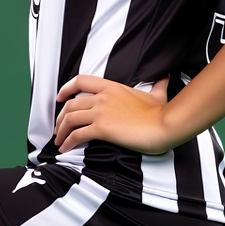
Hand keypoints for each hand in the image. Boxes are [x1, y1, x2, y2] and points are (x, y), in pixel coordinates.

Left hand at [54, 74, 171, 153]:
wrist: (164, 125)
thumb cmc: (161, 113)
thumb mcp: (158, 94)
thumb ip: (158, 84)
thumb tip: (166, 77)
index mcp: (112, 87)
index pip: (81, 81)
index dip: (66, 88)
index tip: (60, 97)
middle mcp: (103, 97)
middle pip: (71, 104)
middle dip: (60, 117)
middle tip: (58, 128)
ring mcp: (101, 112)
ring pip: (70, 119)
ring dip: (61, 131)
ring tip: (59, 141)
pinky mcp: (102, 128)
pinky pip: (77, 135)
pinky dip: (67, 142)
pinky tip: (65, 149)